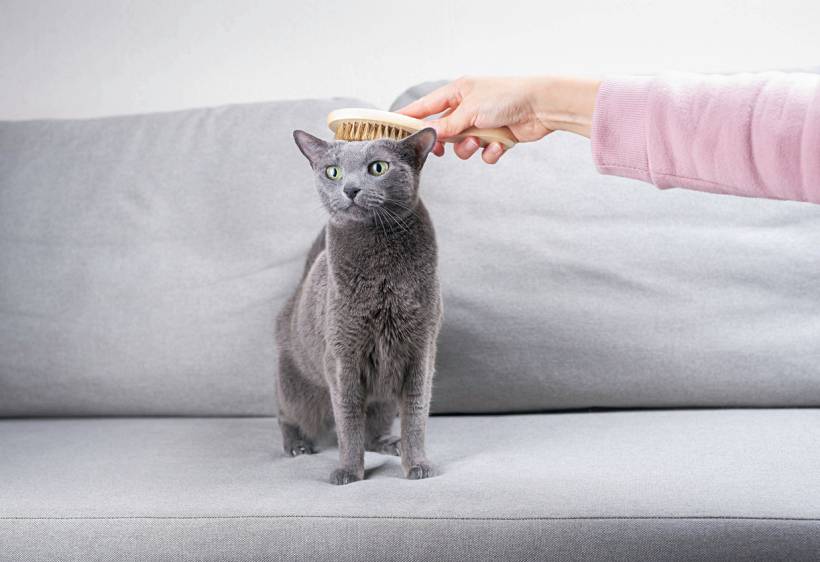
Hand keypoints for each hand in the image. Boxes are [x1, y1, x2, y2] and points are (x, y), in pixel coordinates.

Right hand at [396, 76, 599, 163]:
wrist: (542, 107)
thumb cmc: (507, 98)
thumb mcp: (470, 110)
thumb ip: (448, 126)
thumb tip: (429, 135)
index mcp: (458, 92)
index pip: (426, 106)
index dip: (410, 117)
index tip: (393, 126)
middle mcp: (469, 107)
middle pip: (444, 130)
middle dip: (444, 141)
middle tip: (439, 150)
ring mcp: (483, 123)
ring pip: (463, 145)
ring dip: (468, 148)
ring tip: (479, 142)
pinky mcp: (497, 137)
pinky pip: (484, 152)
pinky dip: (490, 152)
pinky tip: (499, 145)